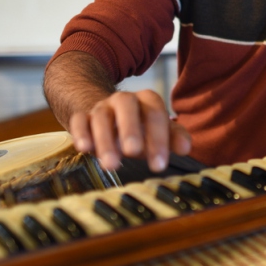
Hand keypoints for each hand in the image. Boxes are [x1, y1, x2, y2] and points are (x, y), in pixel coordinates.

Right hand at [68, 89, 191, 171]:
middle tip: (134, 153)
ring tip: (111, 165)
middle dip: (130, 130)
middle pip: (127, 107)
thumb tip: (186, 147)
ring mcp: (102, 107)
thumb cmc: (140, 127)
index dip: (158, 138)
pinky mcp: (82, 117)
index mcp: (146, 100)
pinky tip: (85, 149)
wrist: (108, 114)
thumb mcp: (159, 131)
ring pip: (101, 117)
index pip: (155, 113)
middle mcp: (123, 100)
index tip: (159, 164)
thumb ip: (174, 137)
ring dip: (105, 140)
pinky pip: (79, 120)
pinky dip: (81, 133)